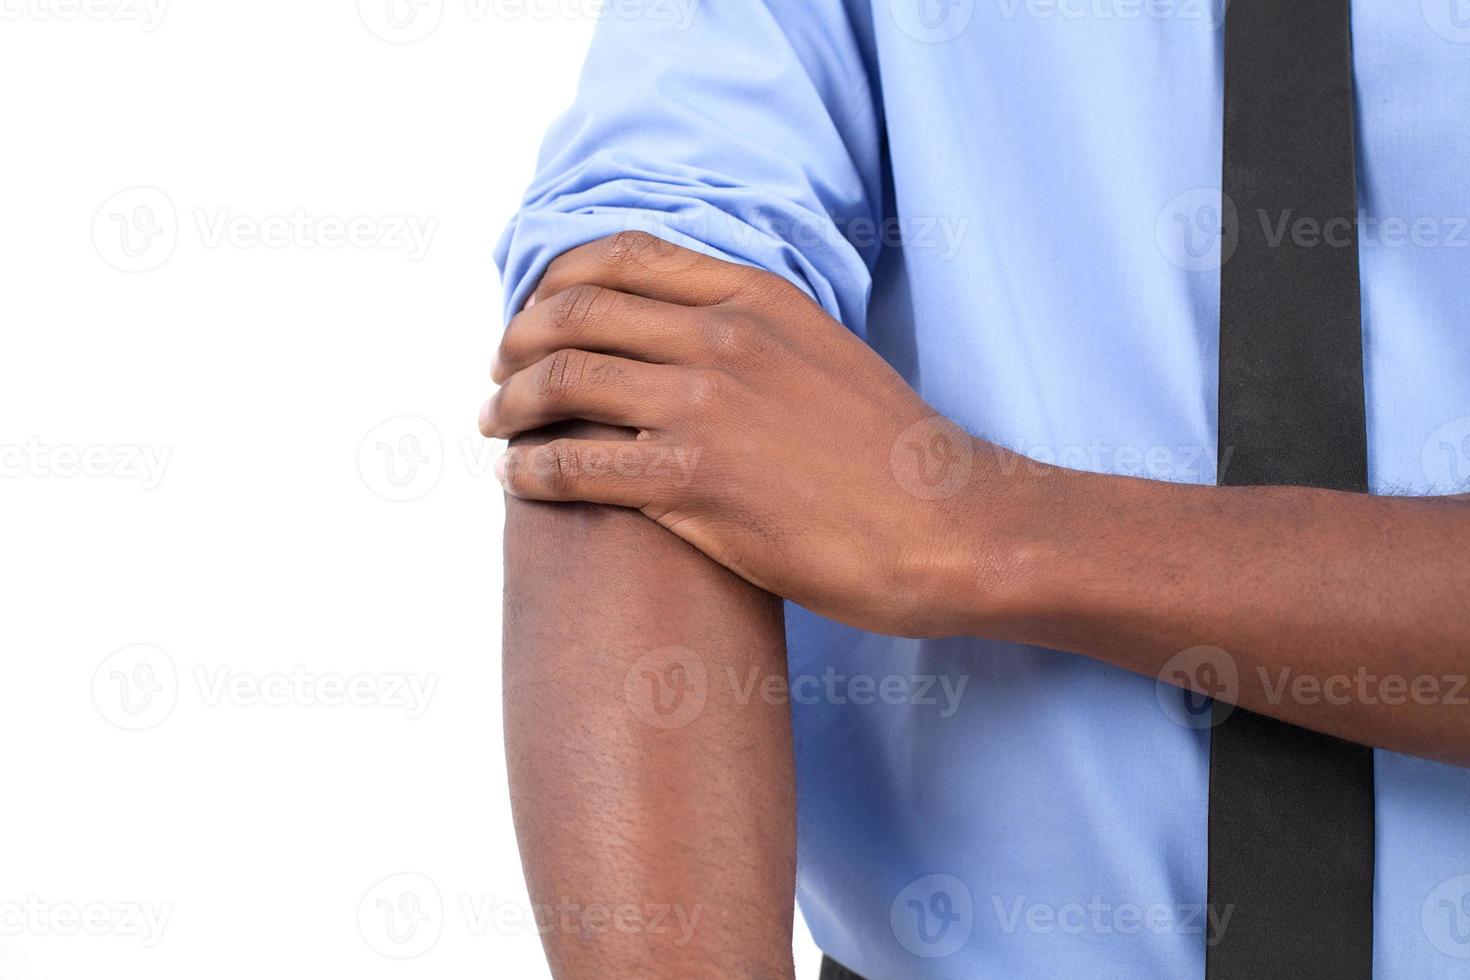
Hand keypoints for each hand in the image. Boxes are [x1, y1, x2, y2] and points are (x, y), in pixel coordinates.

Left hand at [480, 232, 1024, 636]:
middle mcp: (723, 338)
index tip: (534, 314)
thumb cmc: (891, 454)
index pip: (622, 256)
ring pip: (563, 383)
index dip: (556, 281)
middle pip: (576, 313)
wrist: (945, 526)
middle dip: (517, 340)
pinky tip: (517, 479)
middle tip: (499, 373)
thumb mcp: (825, 352)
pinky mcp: (696, 484)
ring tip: (494, 428)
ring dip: (510, 405)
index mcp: (756, 297)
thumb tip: (681, 339)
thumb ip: (751, 332)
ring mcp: (707, 408)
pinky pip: (578, 466)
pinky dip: (531, 469)